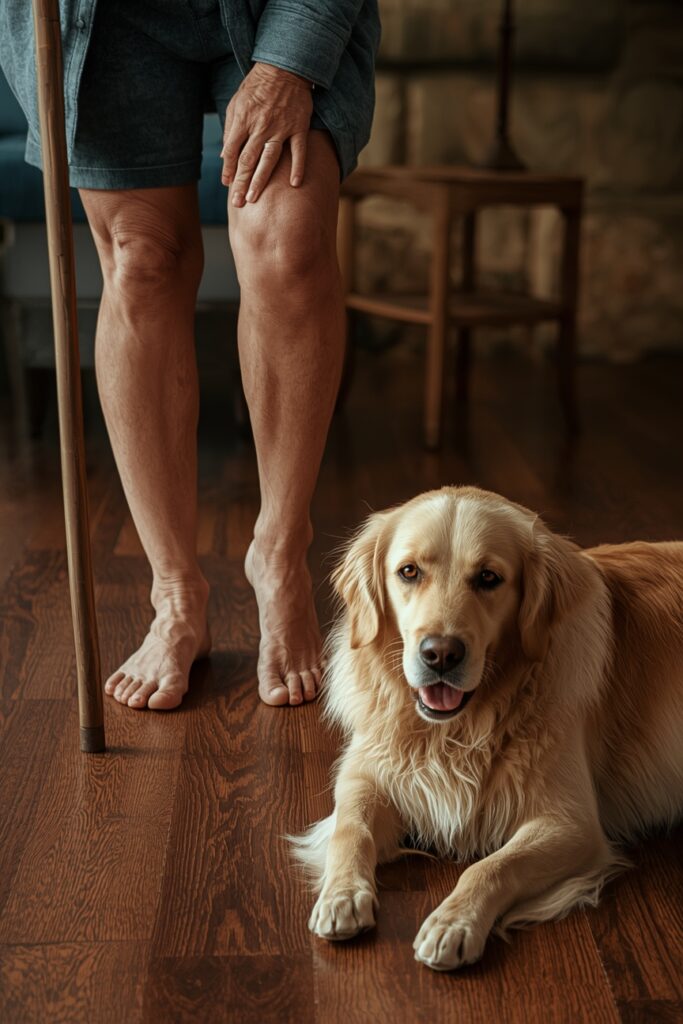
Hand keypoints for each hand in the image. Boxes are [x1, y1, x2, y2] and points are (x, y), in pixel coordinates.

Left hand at [221, 62, 313, 205]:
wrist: (283, 67)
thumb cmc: (256, 87)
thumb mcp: (236, 104)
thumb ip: (230, 130)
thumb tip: (224, 156)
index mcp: (243, 120)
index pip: (232, 151)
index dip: (228, 170)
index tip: (227, 185)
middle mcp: (260, 126)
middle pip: (248, 160)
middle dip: (241, 183)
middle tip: (238, 202)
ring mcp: (281, 128)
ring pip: (269, 159)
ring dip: (260, 181)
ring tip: (254, 198)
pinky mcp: (298, 127)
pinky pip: (299, 151)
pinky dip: (297, 168)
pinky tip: (294, 184)